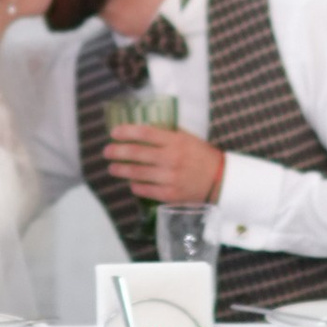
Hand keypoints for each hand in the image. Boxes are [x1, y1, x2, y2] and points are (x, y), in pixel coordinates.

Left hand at [102, 123, 226, 207]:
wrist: (219, 180)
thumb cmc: (201, 156)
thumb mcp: (187, 139)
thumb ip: (166, 135)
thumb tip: (140, 131)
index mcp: (176, 141)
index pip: (145, 133)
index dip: (127, 132)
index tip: (114, 132)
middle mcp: (171, 158)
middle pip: (137, 153)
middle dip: (118, 152)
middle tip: (107, 152)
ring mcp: (170, 178)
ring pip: (138, 173)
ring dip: (121, 170)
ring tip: (112, 168)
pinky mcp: (170, 194)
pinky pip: (146, 190)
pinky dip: (135, 186)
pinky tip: (131, 183)